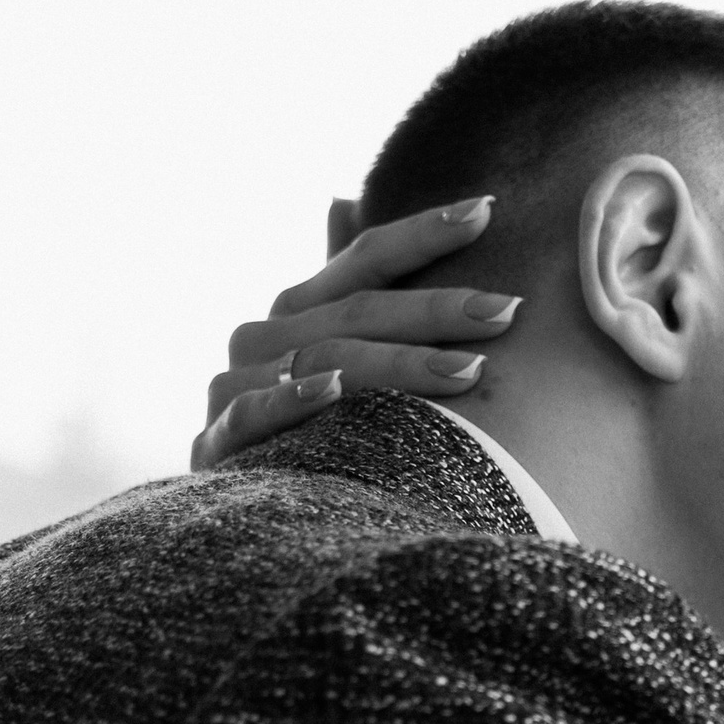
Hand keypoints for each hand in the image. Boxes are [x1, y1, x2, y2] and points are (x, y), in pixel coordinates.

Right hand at [190, 197, 524, 471]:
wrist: (237, 522)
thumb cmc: (305, 437)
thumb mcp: (334, 363)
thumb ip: (345, 294)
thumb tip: (342, 200)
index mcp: (297, 314)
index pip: (365, 261)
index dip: (422, 233)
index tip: (486, 211)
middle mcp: (264, 340)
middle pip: (357, 311)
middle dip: (437, 309)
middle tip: (505, 310)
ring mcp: (236, 387)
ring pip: (324, 360)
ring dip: (397, 364)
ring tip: (470, 370)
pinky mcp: (218, 441)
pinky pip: (254, 412)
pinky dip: (292, 399)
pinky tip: (333, 389)